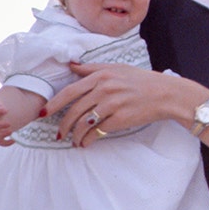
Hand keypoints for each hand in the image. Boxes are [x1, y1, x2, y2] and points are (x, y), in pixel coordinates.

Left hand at [44, 62, 182, 147]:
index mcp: (101, 76)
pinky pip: (96, 132)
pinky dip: (88, 140)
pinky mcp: (120, 119)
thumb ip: (93, 68)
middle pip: (74, 110)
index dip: (54, 103)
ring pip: (83, 123)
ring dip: (74, 135)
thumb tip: (71, 66)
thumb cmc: (141, 80)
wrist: (165, 94)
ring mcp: (112, 105)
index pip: (70, 91)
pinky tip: (86, 143)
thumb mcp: (117, 68)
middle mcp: (105, 89)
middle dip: (62, 125)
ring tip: (74, 141)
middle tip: (58, 134)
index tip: (42, 113)